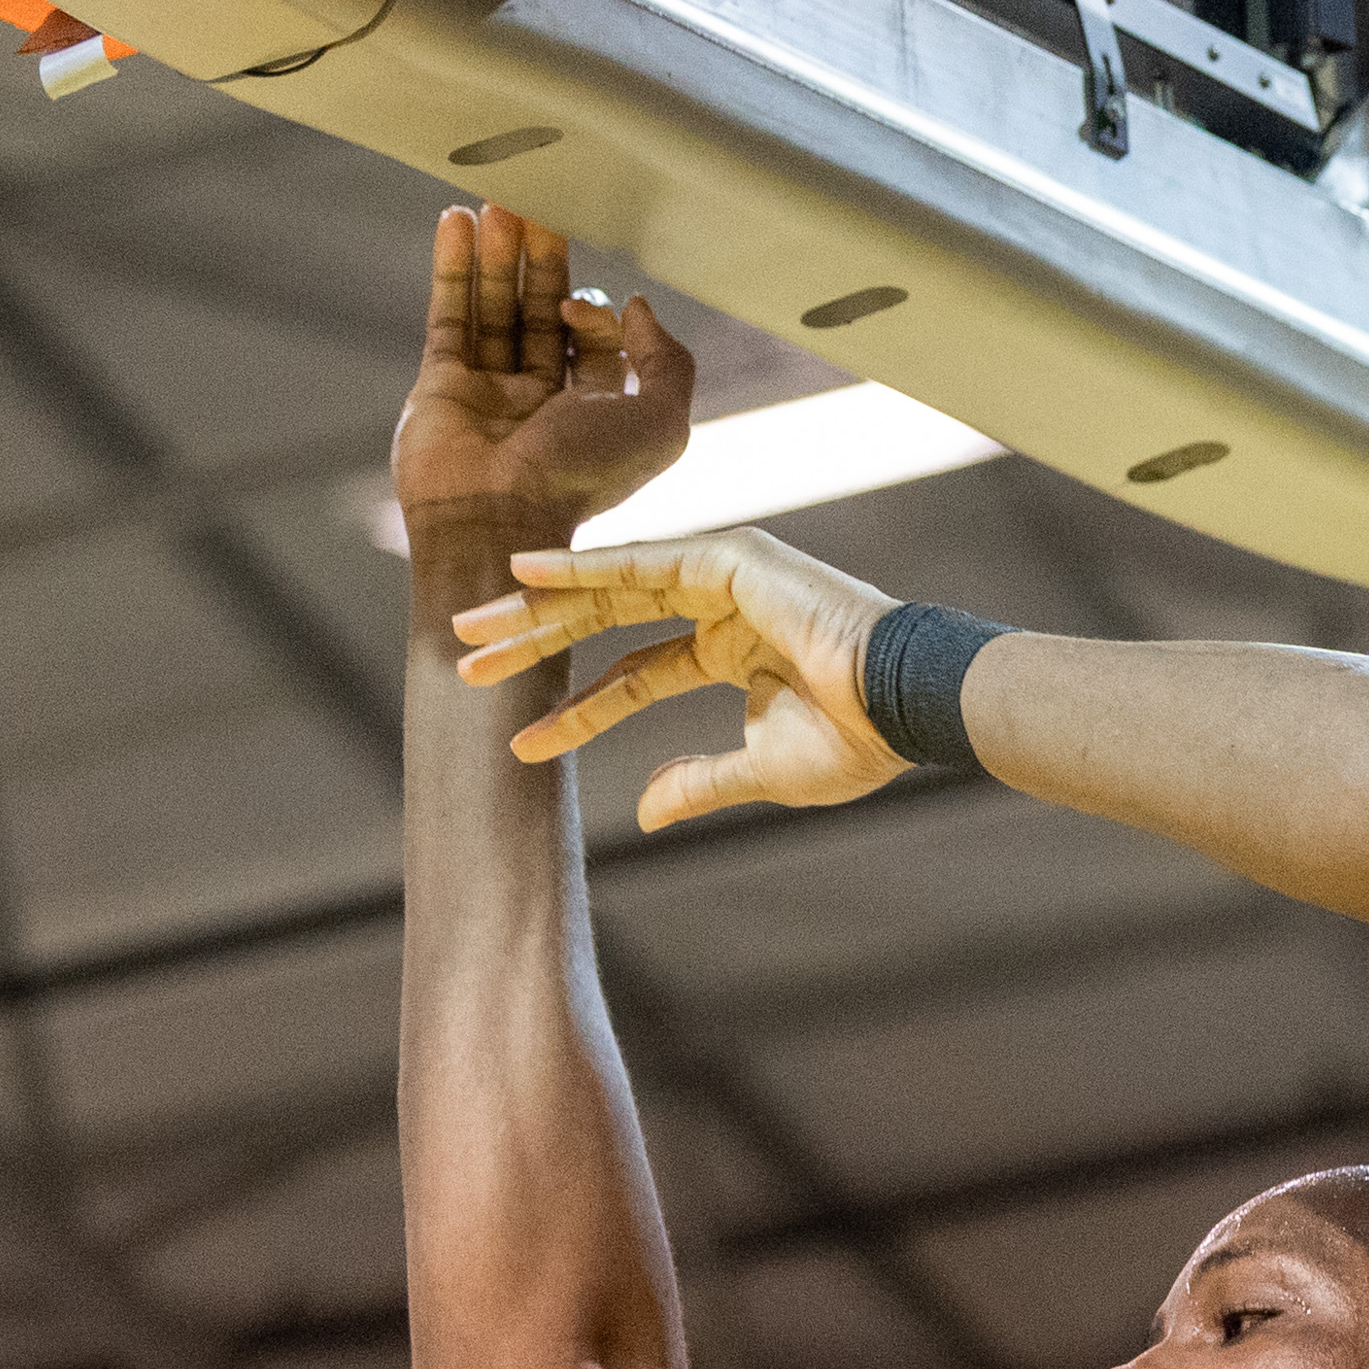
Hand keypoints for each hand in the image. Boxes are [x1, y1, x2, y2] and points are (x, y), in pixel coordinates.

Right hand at [393, 205, 693, 551]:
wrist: (495, 521)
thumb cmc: (580, 481)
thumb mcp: (662, 425)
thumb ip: (669, 362)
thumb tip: (637, 307)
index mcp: (591, 412)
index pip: (593, 338)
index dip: (594, 310)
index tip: (584, 302)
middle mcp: (538, 399)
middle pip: (540, 311)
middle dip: (541, 261)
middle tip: (538, 205)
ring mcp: (486, 391)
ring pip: (494, 307)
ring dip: (498, 254)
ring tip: (498, 200)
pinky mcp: (439, 385)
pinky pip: (448, 317)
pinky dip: (453, 269)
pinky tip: (456, 221)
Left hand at [452, 529, 914, 831]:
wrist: (904, 707)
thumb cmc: (855, 740)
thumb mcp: (760, 771)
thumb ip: (699, 782)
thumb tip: (647, 809)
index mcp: (728, 650)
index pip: (630, 677)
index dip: (574, 709)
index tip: (518, 740)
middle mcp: (717, 606)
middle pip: (602, 623)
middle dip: (534, 639)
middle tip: (465, 657)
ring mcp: (722, 576)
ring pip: (607, 591)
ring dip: (537, 606)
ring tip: (471, 625)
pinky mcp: (728, 558)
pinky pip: (637, 564)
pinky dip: (579, 566)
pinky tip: (525, 572)